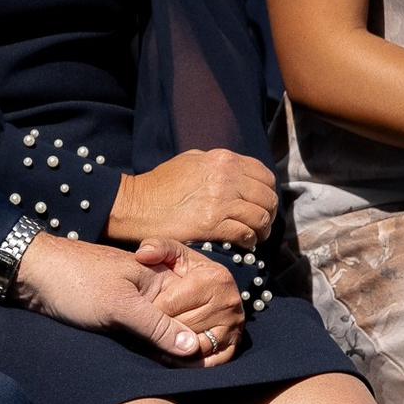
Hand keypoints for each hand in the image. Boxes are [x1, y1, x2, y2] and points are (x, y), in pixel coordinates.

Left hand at [17, 232, 239, 363]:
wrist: (30, 273)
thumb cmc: (74, 281)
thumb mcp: (119, 305)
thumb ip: (156, 325)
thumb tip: (193, 348)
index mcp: (160, 279)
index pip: (193, 314)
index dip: (193, 340)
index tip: (191, 364)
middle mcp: (152, 291)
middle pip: (179, 326)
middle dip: (180, 348)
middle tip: (176, 368)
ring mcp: (135, 305)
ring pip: (159, 334)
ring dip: (161, 352)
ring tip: (159, 368)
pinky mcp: (117, 317)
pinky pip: (140, 338)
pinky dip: (144, 350)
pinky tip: (143, 364)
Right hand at [111, 149, 276, 246]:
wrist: (136, 204)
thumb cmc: (160, 184)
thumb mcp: (192, 161)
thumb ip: (218, 165)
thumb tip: (239, 175)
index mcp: (223, 160)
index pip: (265, 176)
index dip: (268, 193)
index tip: (262, 205)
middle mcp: (226, 177)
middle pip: (267, 198)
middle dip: (268, 214)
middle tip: (261, 225)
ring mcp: (220, 201)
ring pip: (260, 218)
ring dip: (261, 231)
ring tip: (254, 236)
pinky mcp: (212, 225)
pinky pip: (245, 234)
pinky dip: (248, 241)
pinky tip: (242, 243)